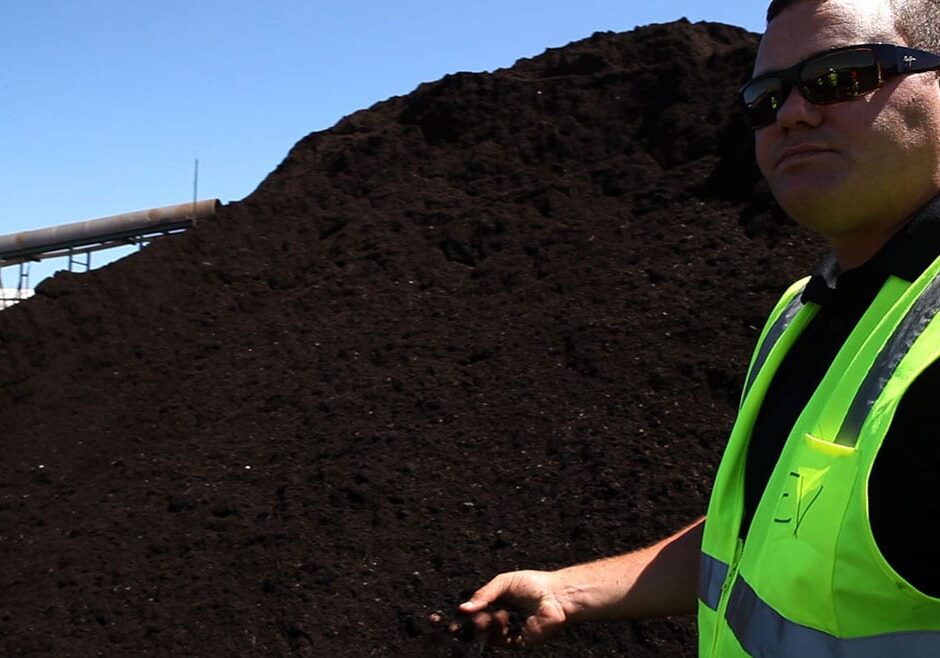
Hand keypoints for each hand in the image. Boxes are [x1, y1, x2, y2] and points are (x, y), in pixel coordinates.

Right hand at [450, 570, 567, 648]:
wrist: (555, 595)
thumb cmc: (533, 585)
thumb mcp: (503, 583)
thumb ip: (483, 594)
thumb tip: (463, 608)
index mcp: (497, 606)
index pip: (475, 616)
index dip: (463, 619)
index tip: (450, 621)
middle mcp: (501, 621)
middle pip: (477, 629)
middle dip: (469, 625)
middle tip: (466, 619)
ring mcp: (509, 633)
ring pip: (486, 636)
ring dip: (482, 626)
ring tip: (487, 615)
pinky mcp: (518, 642)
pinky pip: (500, 642)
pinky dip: (497, 631)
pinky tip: (501, 617)